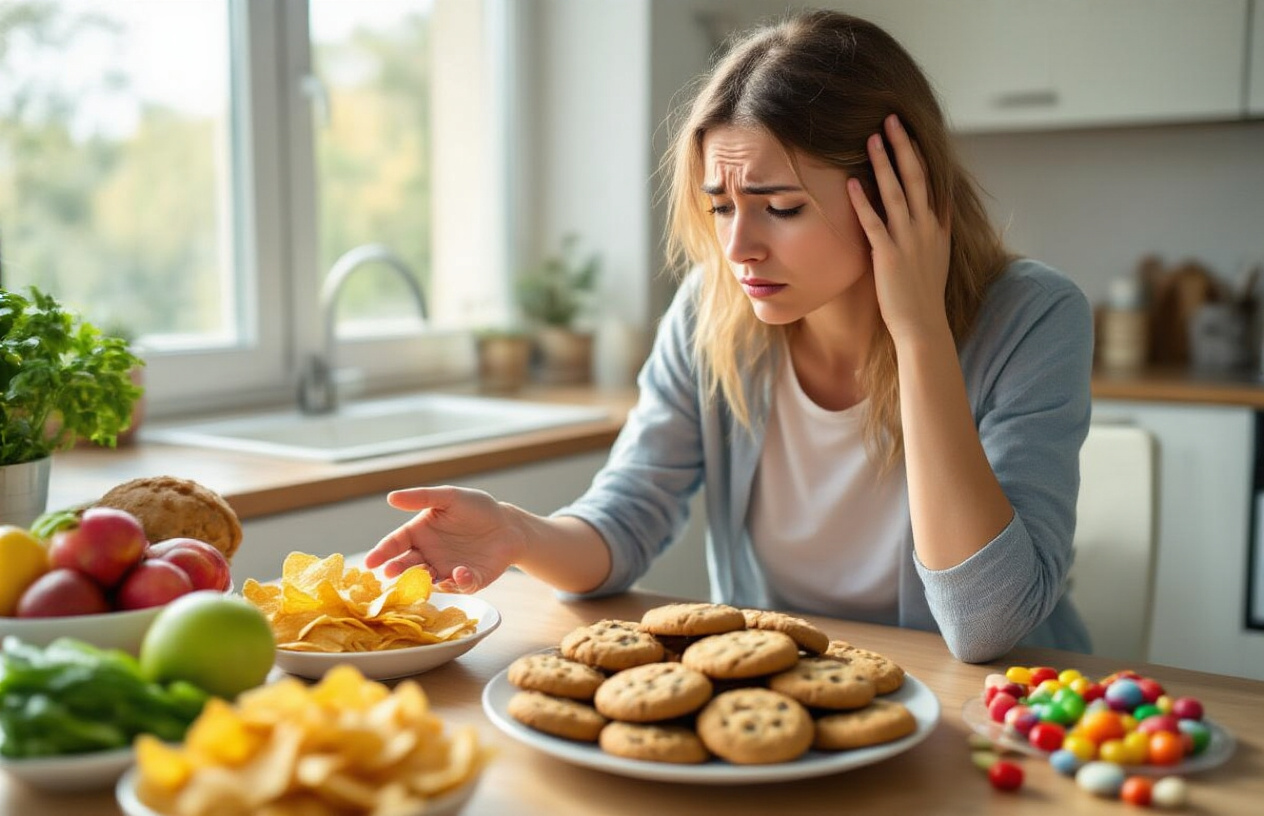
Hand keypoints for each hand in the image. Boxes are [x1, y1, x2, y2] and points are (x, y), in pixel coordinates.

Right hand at [363, 486, 524, 592]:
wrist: (508, 524)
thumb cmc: (476, 508)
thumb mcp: (449, 497)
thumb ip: (421, 497)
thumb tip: (391, 497)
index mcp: (420, 534)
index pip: (396, 544)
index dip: (382, 552)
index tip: (370, 561)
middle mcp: (429, 556)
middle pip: (408, 565)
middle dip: (398, 570)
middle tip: (390, 573)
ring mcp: (447, 571)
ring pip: (431, 580)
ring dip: (425, 579)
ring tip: (425, 573)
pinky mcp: (469, 581)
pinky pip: (461, 585)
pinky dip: (460, 581)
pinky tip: (461, 571)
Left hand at [846, 114, 951, 345]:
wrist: (923, 326)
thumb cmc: (922, 296)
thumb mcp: (933, 258)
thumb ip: (927, 233)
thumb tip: (920, 215)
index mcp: (937, 227)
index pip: (931, 182)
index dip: (919, 154)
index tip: (908, 131)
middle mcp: (926, 228)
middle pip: (916, 177)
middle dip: (903, 146)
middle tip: (891, 119)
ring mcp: (908, 241)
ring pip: (897, 193)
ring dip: (884, 164)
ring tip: (872, 138)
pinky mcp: (889, 256)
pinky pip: (874, 223)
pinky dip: (863, 202)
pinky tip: (852, 184)